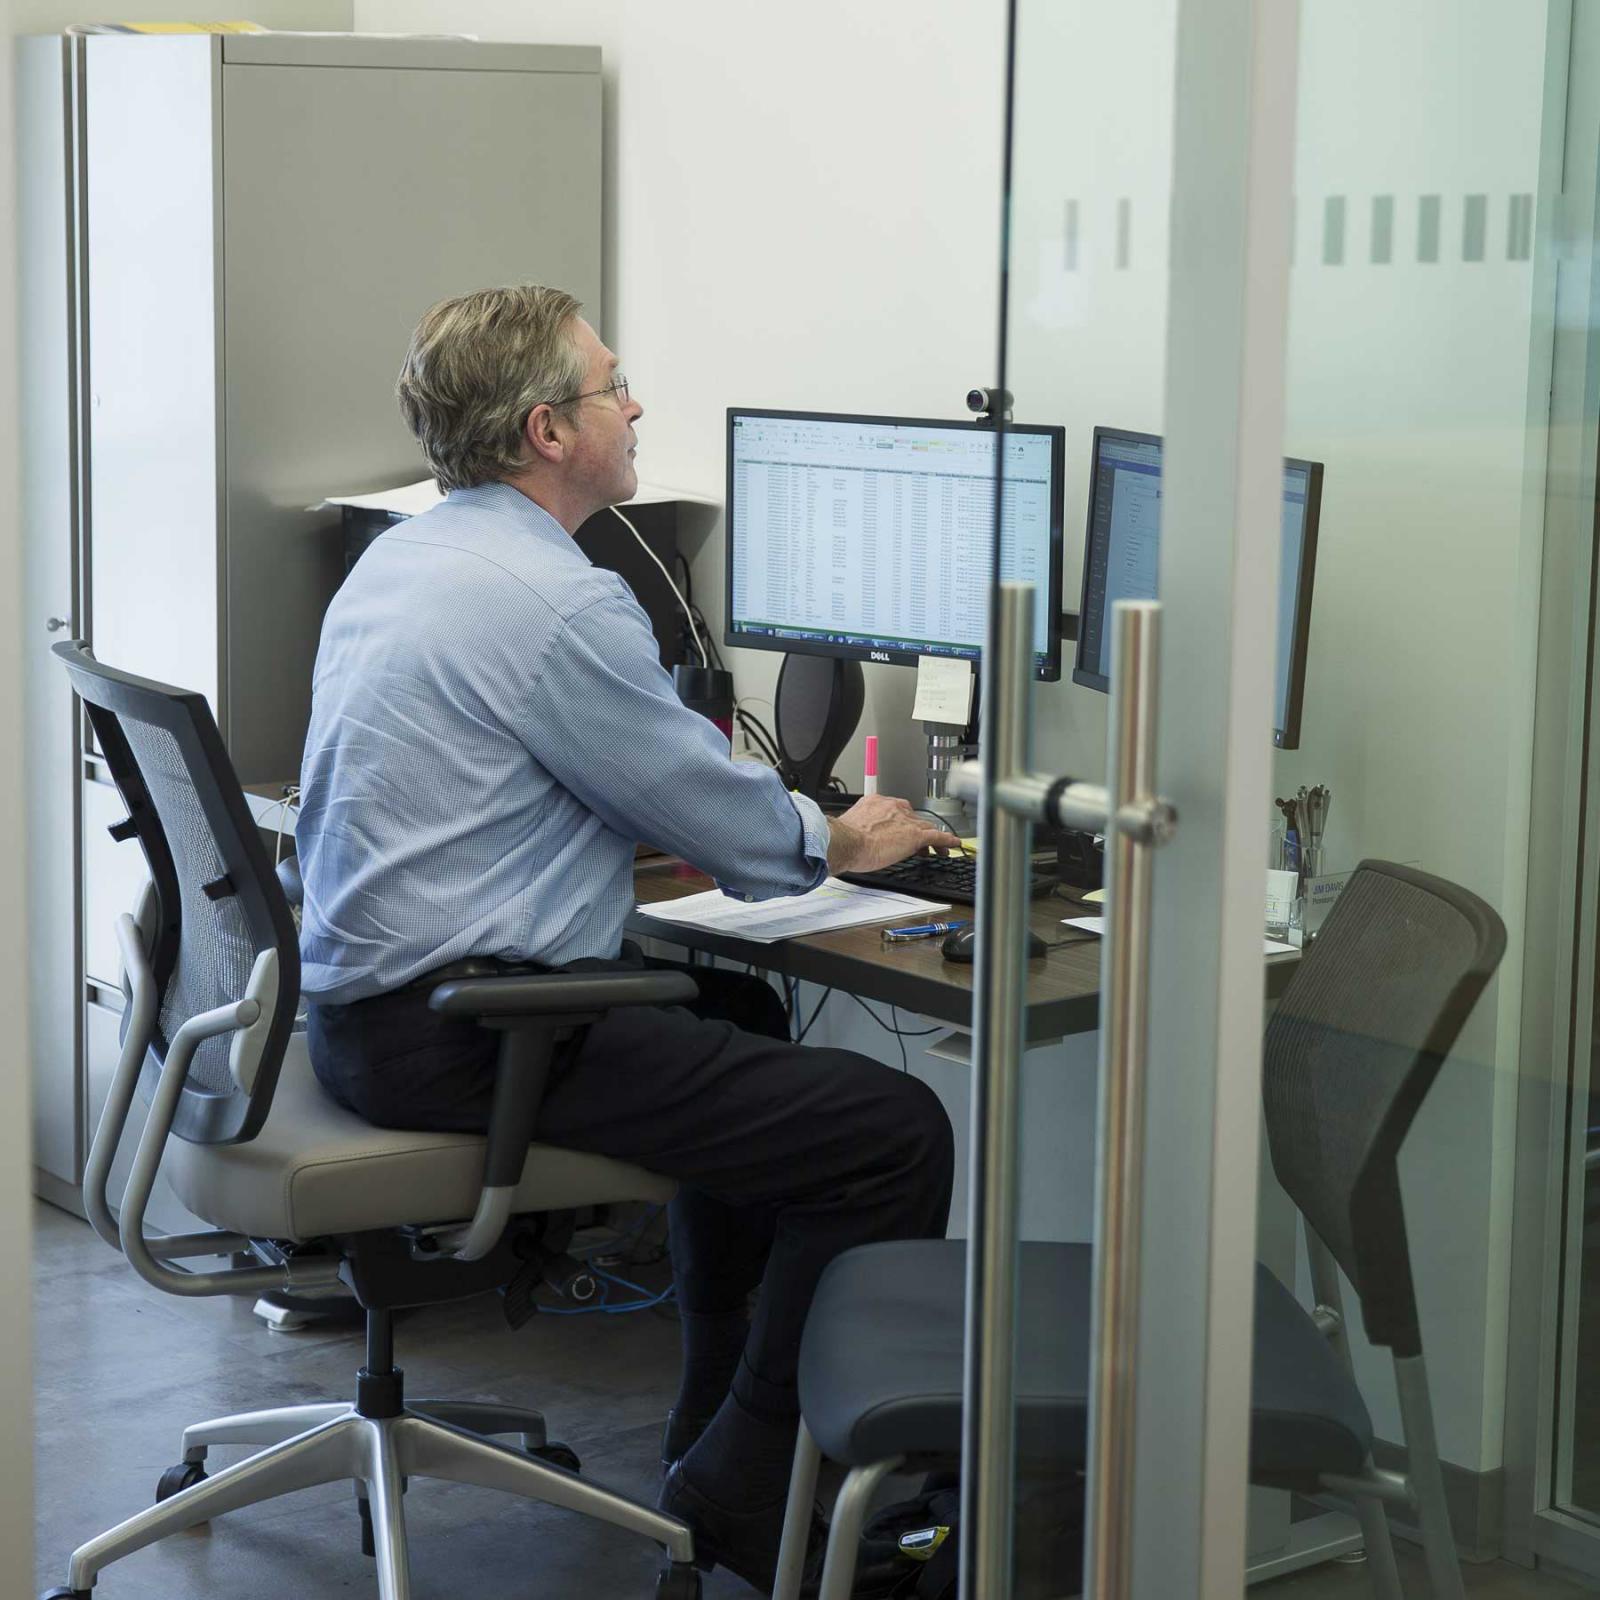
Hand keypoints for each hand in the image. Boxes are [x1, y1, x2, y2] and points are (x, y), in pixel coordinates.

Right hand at [826, 793, 961, 874]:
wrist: (846, 842)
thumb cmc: (844, 839)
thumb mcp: (851, 828)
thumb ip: (859, 829)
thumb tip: (856, 838)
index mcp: (876, 803)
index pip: (896, 811)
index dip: (902, 823)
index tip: (900, 831)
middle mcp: (893, 807)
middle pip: (913, 818)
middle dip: (917, 830)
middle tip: (919, 844)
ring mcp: (906, 821)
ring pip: (925, 826)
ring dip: (933, 838)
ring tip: (938, 848)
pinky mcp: (915, 835)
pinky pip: (937, 836)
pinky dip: (947, 841)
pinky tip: (952, 845)